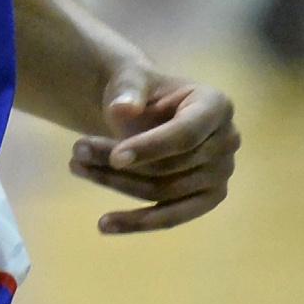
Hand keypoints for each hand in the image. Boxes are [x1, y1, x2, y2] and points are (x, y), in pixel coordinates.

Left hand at [70, 62, 239, 234]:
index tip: (115, 157)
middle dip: (119, 163)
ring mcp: (220, 173)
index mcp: (217, 105)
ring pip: (164, 191)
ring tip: (77, 167)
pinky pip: (172, 217)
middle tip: (76, 154)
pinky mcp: (207, 199)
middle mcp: (227, 141)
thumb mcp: (131, 78)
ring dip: (117, 185)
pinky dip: (137, 222)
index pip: (185, 134)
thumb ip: (128, 88)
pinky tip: (105, 225)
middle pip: (170, 166)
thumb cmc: (143, 91)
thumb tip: (123, 109)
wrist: (147, 107)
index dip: (150, 147)